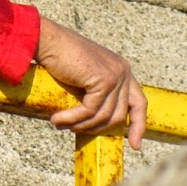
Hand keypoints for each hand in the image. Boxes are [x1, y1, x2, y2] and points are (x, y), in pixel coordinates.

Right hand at [33, 18, 147, 146]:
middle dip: (96, 128)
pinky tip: (58, 119)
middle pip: (119, 114)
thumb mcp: (85, 77)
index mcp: (122, 70)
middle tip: (74, 130)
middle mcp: (123, 71)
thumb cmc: (60, 57)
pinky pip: (90, 110)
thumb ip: (96, 93)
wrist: (47, 40)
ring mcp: (115, 75)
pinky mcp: (103, 80)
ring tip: (61, 125)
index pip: (139, 102)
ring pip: (104, 115)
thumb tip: (98, 123)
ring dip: (81, 125)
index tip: (135, 145)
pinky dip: (73, 118)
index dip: (139, 125)